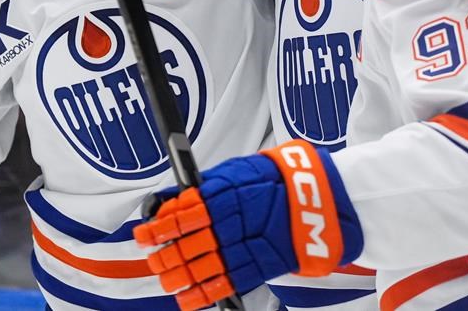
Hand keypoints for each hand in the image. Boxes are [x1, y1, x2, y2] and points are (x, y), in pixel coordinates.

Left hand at [134, 141, 361, 310]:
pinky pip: (229, 282)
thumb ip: (209, 186)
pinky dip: (204, 293)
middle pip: (190, 242)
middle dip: (166, 253)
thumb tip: (173, 199)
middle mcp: (237, 219)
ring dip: (179, 274)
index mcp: (229, 192)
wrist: (322, 195)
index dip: (161, 226)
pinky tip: (186, 299)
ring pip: (205, 264)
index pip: (185, 212)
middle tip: (152, 257)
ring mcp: (250, 243)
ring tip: (165, 277)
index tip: (145, 232)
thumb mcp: (241, 170)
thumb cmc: (278, 179)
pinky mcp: (263, 264)